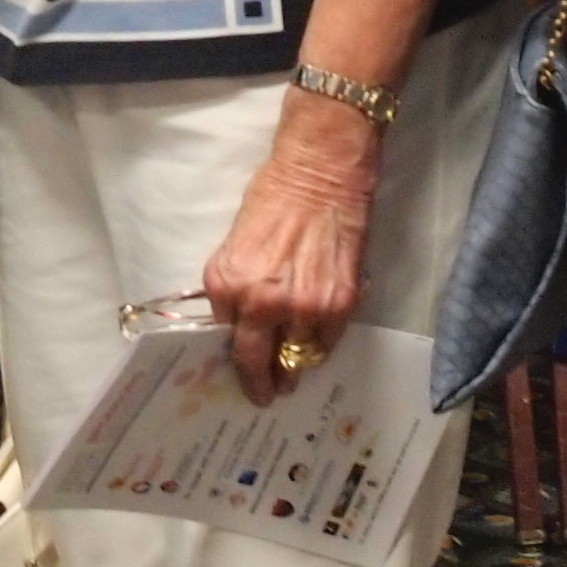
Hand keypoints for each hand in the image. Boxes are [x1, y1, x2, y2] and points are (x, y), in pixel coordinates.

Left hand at [199, 104, 379, 402]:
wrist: (321, 172)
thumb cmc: (273, 196)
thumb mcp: (235, 246)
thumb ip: (235, 288)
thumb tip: (241, 322)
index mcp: (227, 287)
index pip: (228, 340)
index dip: (237, 353)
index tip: (243, 371)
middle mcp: (261, 305)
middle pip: (259, 363)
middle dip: (262, 384)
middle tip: (266, 394)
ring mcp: (303, 310)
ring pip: (297, 360)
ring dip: (295, 365)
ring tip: (295, 368)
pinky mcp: (339, 307)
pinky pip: (327, 344)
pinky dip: (322, 344)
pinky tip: (318, 338)